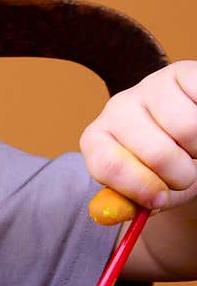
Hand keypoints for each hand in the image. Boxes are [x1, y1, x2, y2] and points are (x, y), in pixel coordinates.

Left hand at [80, 60, 196, 224]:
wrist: (191, 139)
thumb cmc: (165, 170)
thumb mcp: (149, 191)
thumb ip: (133, 204)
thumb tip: (115, 214)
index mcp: (97, 140)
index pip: (108, 165)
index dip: (138, 188)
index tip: (160, 199)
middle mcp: (117, 109)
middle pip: (155, 152)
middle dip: (181, 174)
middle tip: (186, 174)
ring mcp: (150, 86)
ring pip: (188, 128)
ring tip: (194, 149)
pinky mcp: (182, 71)